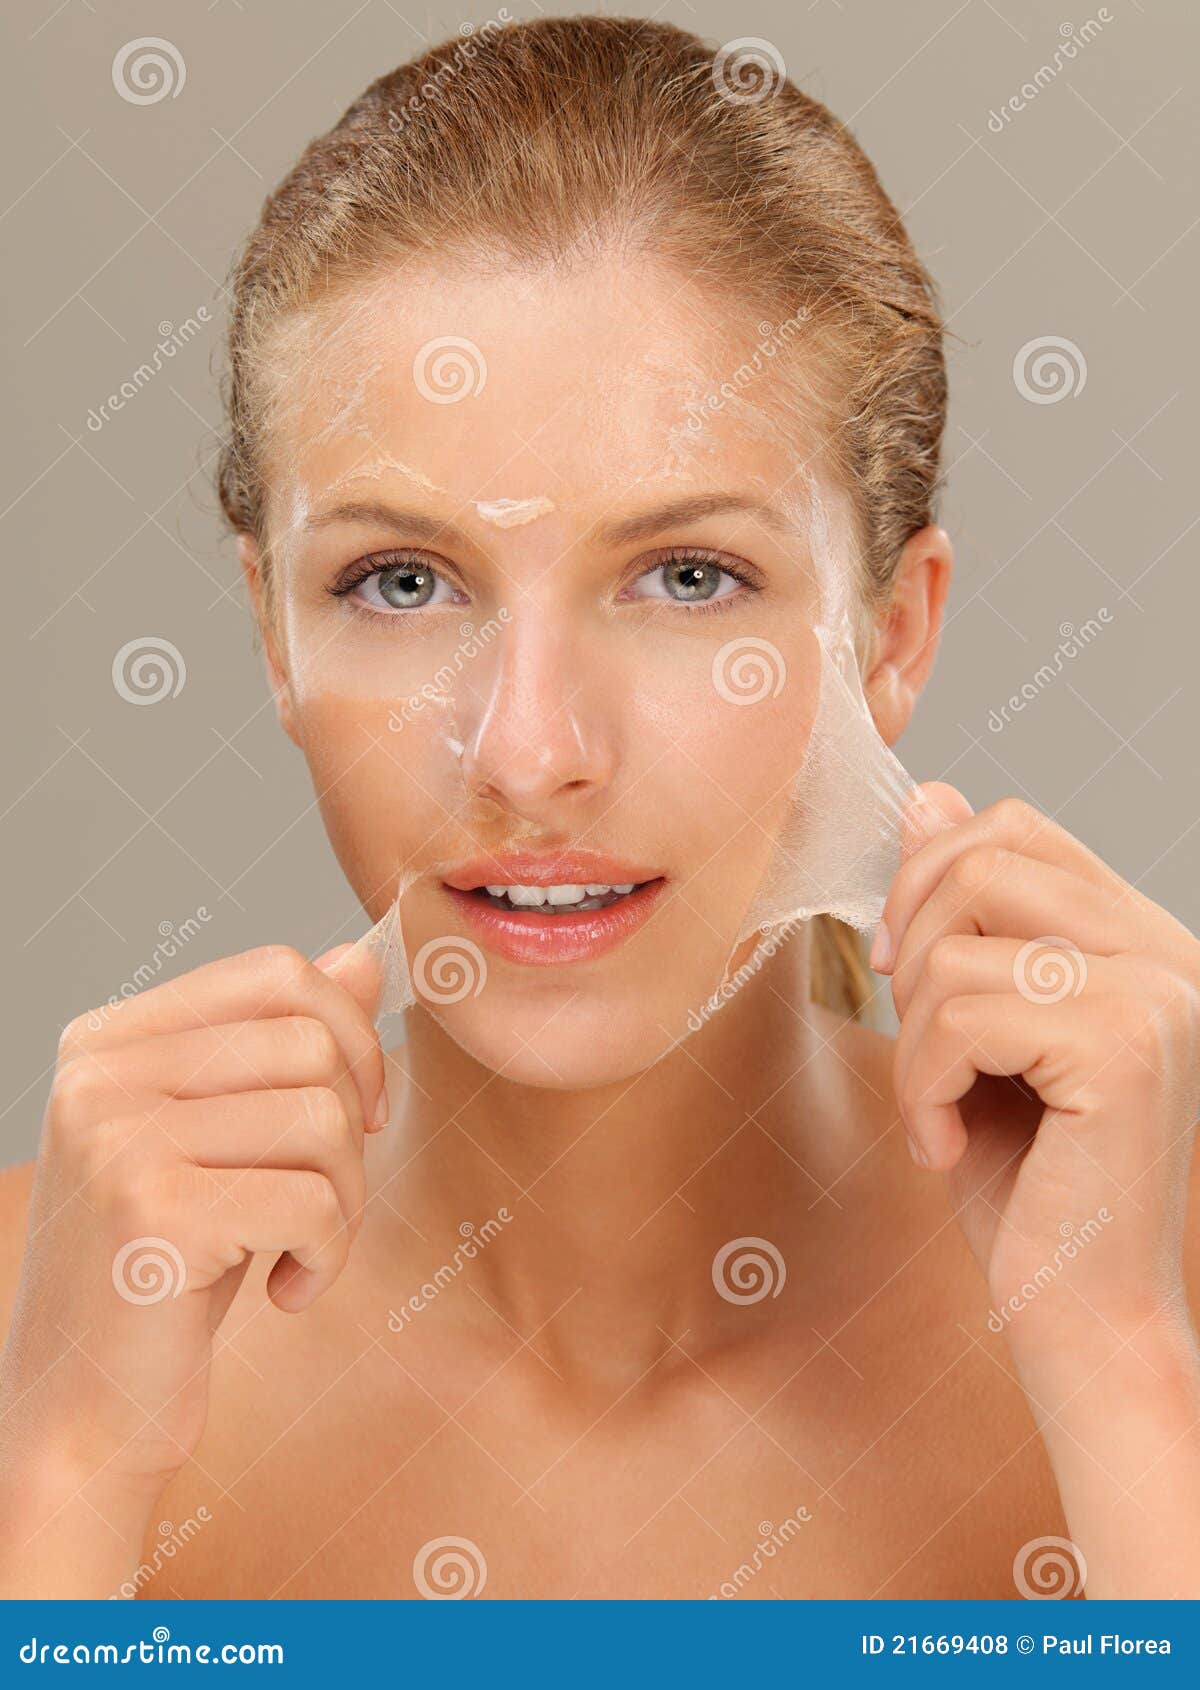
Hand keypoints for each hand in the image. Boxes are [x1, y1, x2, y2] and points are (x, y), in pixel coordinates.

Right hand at [0, 941, 383, 1522]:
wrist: (87, 1416)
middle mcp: (100, 1074)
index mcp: (109, 1040)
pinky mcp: (152, 1212)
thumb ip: (283, 1046)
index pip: (276, 972)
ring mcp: (118, 1138)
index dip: (348, 1035)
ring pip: (324, 1117)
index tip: (356, 1113)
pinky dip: (328, 1254)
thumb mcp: (229, 1142)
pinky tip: (286, 1291)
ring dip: (345, 1201)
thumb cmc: (169, 1272)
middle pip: (310, 1041)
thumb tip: (363, 958)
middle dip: (353, 1128)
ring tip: (300, 1249)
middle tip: (323, 1201)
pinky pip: (315, 1200)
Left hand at [876, 788, 1199, 1370]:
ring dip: (912, 1039)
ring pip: (957, 946)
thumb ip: (962, 916)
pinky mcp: (1122, 1049)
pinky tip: (948, 1146)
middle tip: (912, 1036)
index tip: (899, 964)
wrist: (1085, 1320)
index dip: (928, 877)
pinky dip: (920, 1087)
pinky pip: (959, 1017)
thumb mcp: (977, 1031)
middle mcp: (1168, 954)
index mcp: (1142, 940)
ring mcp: (1156, 996)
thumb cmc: (1029, 1185)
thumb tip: (926, 792)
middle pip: (981, 860)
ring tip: (940, 1111)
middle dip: (910, 944)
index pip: (1017, 826)